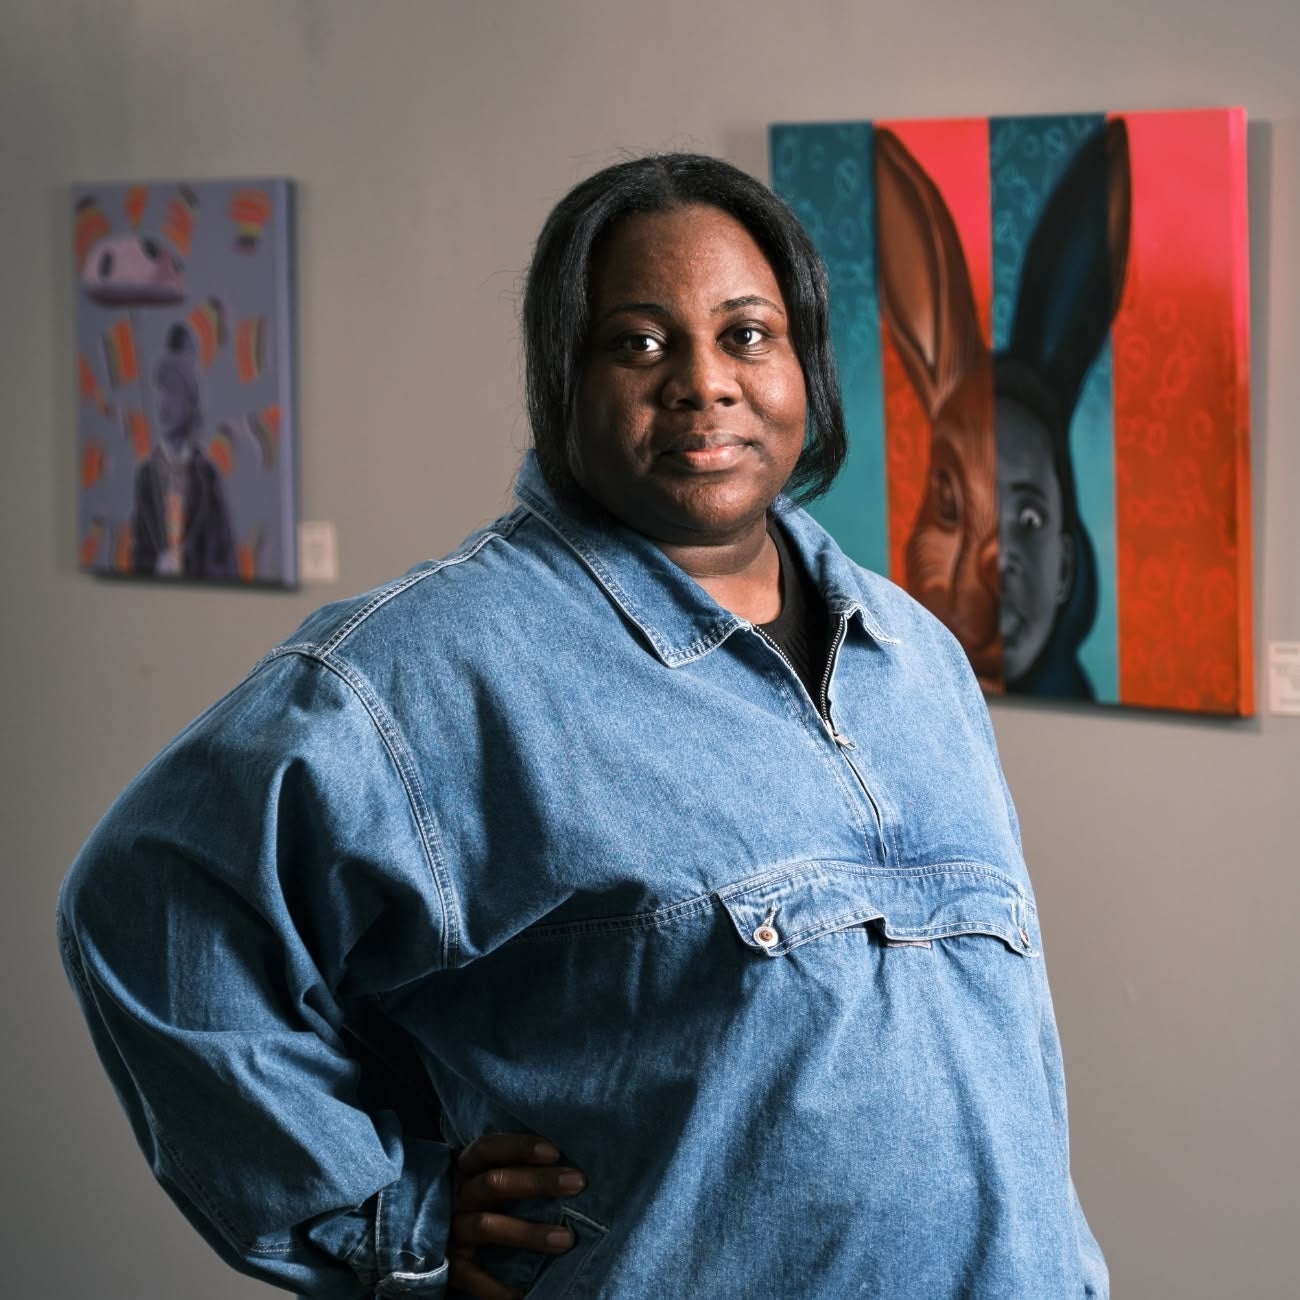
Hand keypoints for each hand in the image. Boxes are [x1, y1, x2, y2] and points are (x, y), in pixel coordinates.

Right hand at [448, 1132, 585, 1299]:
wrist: (433, 1238)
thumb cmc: (482, 1203)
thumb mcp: (489, 1180)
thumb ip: (516, 1171)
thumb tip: (568, 1166)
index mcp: (467, 1169)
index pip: (489, 1149)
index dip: (520, 1147)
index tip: (555, 1152)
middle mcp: (458, 1196)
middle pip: (493, 1183)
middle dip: (538, 1182)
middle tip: (577, 1183)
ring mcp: (451, 1229)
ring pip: (487, 1225)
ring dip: (528, 1233)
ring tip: (566, 1240)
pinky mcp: (449, 1263)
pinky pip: (470, 1275)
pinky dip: (495, 1286)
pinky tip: (522, 1293)